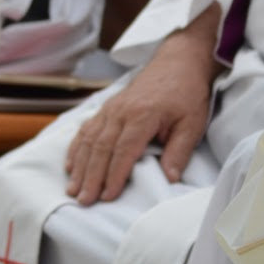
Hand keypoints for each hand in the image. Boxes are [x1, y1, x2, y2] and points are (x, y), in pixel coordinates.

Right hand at [63, 13, 217, 204]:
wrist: (177, 62)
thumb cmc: (186, 94)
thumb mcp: (192, 123)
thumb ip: (179, 151)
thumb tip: (170, 178)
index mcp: (142, 115)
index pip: (124, 150)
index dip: (114, 175)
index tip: (107, 196)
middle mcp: (120, 111)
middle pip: (101, 148)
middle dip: (91, 177)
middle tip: (83, 200)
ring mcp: (111, 108)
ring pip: (89, 139)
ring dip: (80, 166)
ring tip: (72, 188)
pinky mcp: (107, 107)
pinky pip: (86, 128)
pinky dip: (76, 148)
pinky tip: (70, 164)